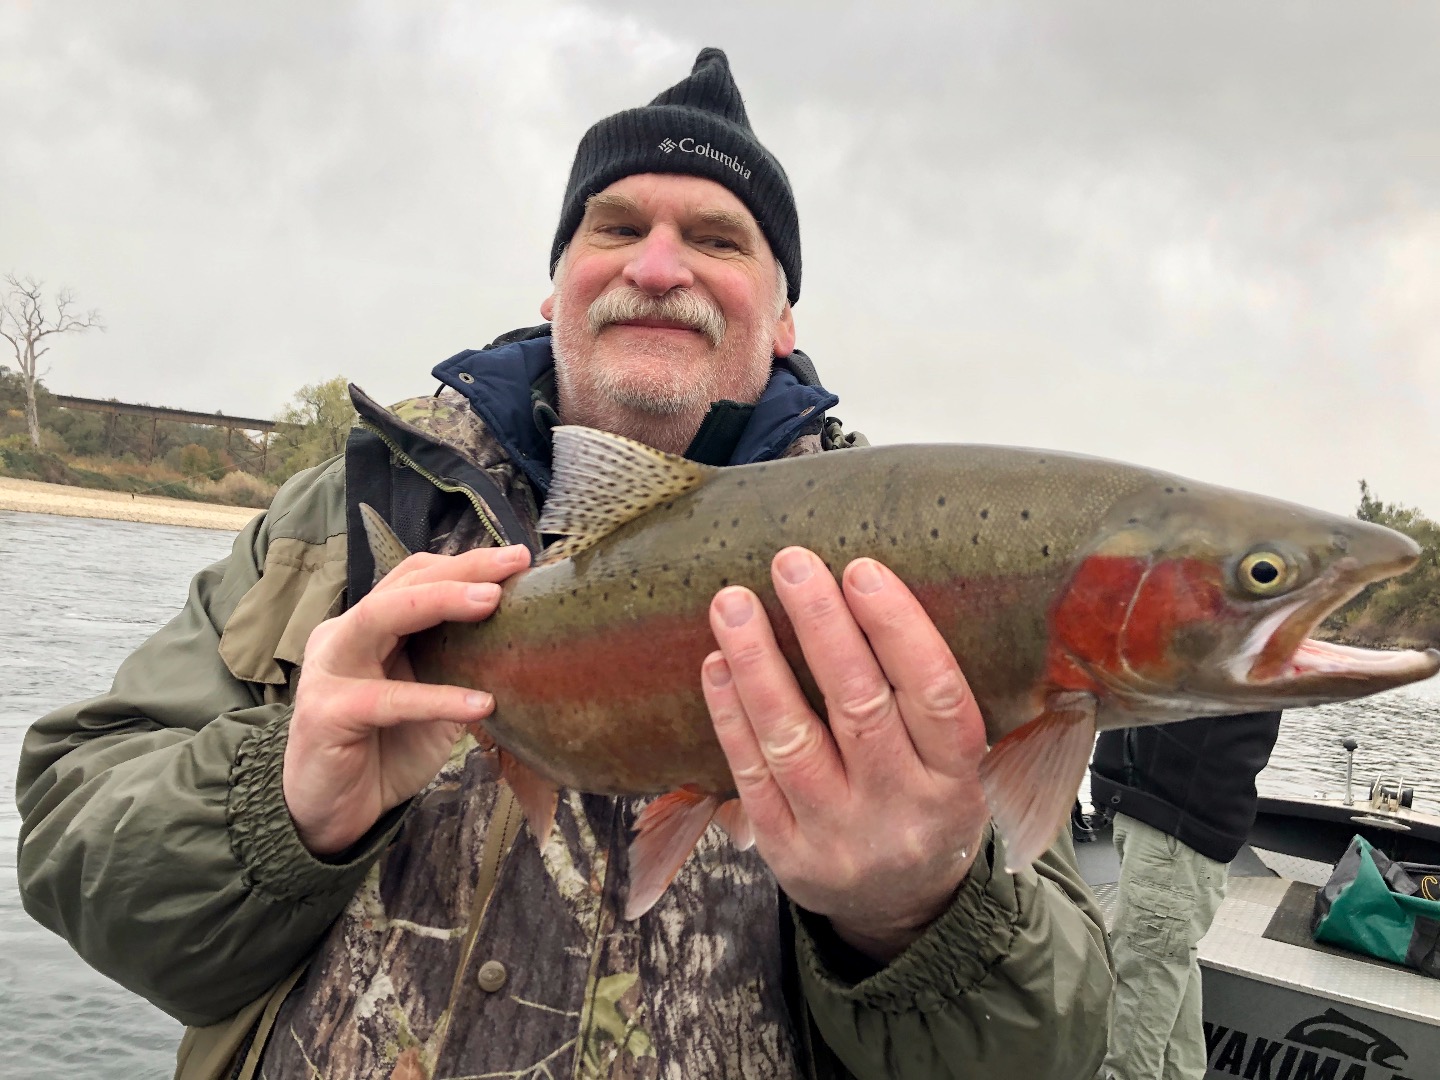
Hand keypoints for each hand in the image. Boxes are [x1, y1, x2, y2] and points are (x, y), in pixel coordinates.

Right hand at [284, 543, 531, 855]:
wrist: (332, 816)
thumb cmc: (384, 751)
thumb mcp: (430, 702)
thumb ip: (458, 668)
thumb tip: (523, 641)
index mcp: (366, 627)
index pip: (413, 577)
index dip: (465, 563)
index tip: (519, 558)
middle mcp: (342, 637)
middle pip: (401, 585)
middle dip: (459, 569)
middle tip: (512, 563)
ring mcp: (328, 672)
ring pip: (380, 617)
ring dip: (439, 603)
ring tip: (492, 601)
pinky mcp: (327, 715)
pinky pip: (386, 700)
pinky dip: (436, 698)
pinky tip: (481, 704)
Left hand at [702, 547, 987, 962]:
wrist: (903, 910)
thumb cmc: (926, 803)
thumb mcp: (957, 763)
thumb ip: (924, 695)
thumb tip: (861, 589)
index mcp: (956, 779)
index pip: (936, 696)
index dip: (899, 629)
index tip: (861, 570)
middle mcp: (901, 809)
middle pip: (859, 710)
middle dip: (821, 629)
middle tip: (790, 564)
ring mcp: (839, 836)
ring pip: (792, 742)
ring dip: (757, 665)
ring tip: (732, 604)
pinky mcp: (785, 853)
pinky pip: (751, 777)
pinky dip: (730, 716)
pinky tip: (716, 665)